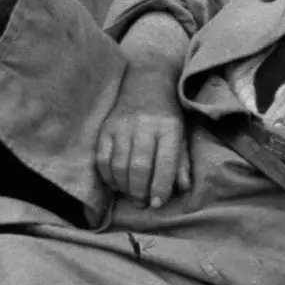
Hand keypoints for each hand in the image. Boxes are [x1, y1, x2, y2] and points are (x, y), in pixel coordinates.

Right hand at [95, 70, 192, 209]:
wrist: (147, 81)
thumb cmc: (167, 114)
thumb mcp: (181, 134)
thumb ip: (181, 162)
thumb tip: (182, 189)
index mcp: (169, 127)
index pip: (165, 164)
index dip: (160, 188)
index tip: (157, 203)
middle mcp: (145, 125)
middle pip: (139, 167)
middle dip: (140, 192)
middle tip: (142, 202)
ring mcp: (123, 125)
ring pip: (119, 165)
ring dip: (124, 187)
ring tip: (130, 195)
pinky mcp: (106, 127)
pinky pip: (102, 158)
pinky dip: (107, 176)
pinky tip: (115, 183)